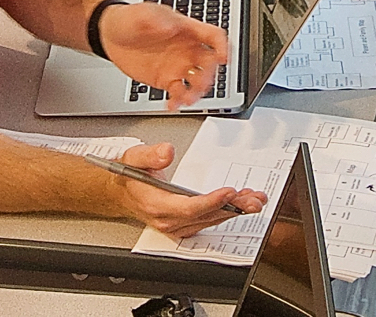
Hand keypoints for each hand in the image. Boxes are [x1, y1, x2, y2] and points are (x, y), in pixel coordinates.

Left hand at [98, 2, 228, 110]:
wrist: (111, 34)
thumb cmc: (130, 18)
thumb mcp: (142, 14)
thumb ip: (156, 19)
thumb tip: (170, 25)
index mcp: (187, 29)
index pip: (213, 36)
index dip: (223, 47)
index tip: (223, 59)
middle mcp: (187, 49)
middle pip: (210, 63)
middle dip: (209, 75)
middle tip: (199, 84)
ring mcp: (177, 65)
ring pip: (198, 82)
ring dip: (197, 92)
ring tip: (186, 99)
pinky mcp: (166, 79)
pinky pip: (179, 93)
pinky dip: (178, 101)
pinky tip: (172, 105)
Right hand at [114, 143, 265, 235]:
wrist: (120, 193)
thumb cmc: (129, 177)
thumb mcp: (134, 158)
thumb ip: (150, 155)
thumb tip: (167, 151)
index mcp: (157, 205)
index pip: (188, 208)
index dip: (210, 202)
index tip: (229, 192)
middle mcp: (169, 220)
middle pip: (205, 217)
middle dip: (232, 208)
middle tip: (253, 200)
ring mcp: (177, 225)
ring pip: (210, 221)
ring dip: (234, 211)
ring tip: (255, 200)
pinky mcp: (183, 224)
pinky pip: (208, 221)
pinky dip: (226, 212)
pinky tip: (241, 203)